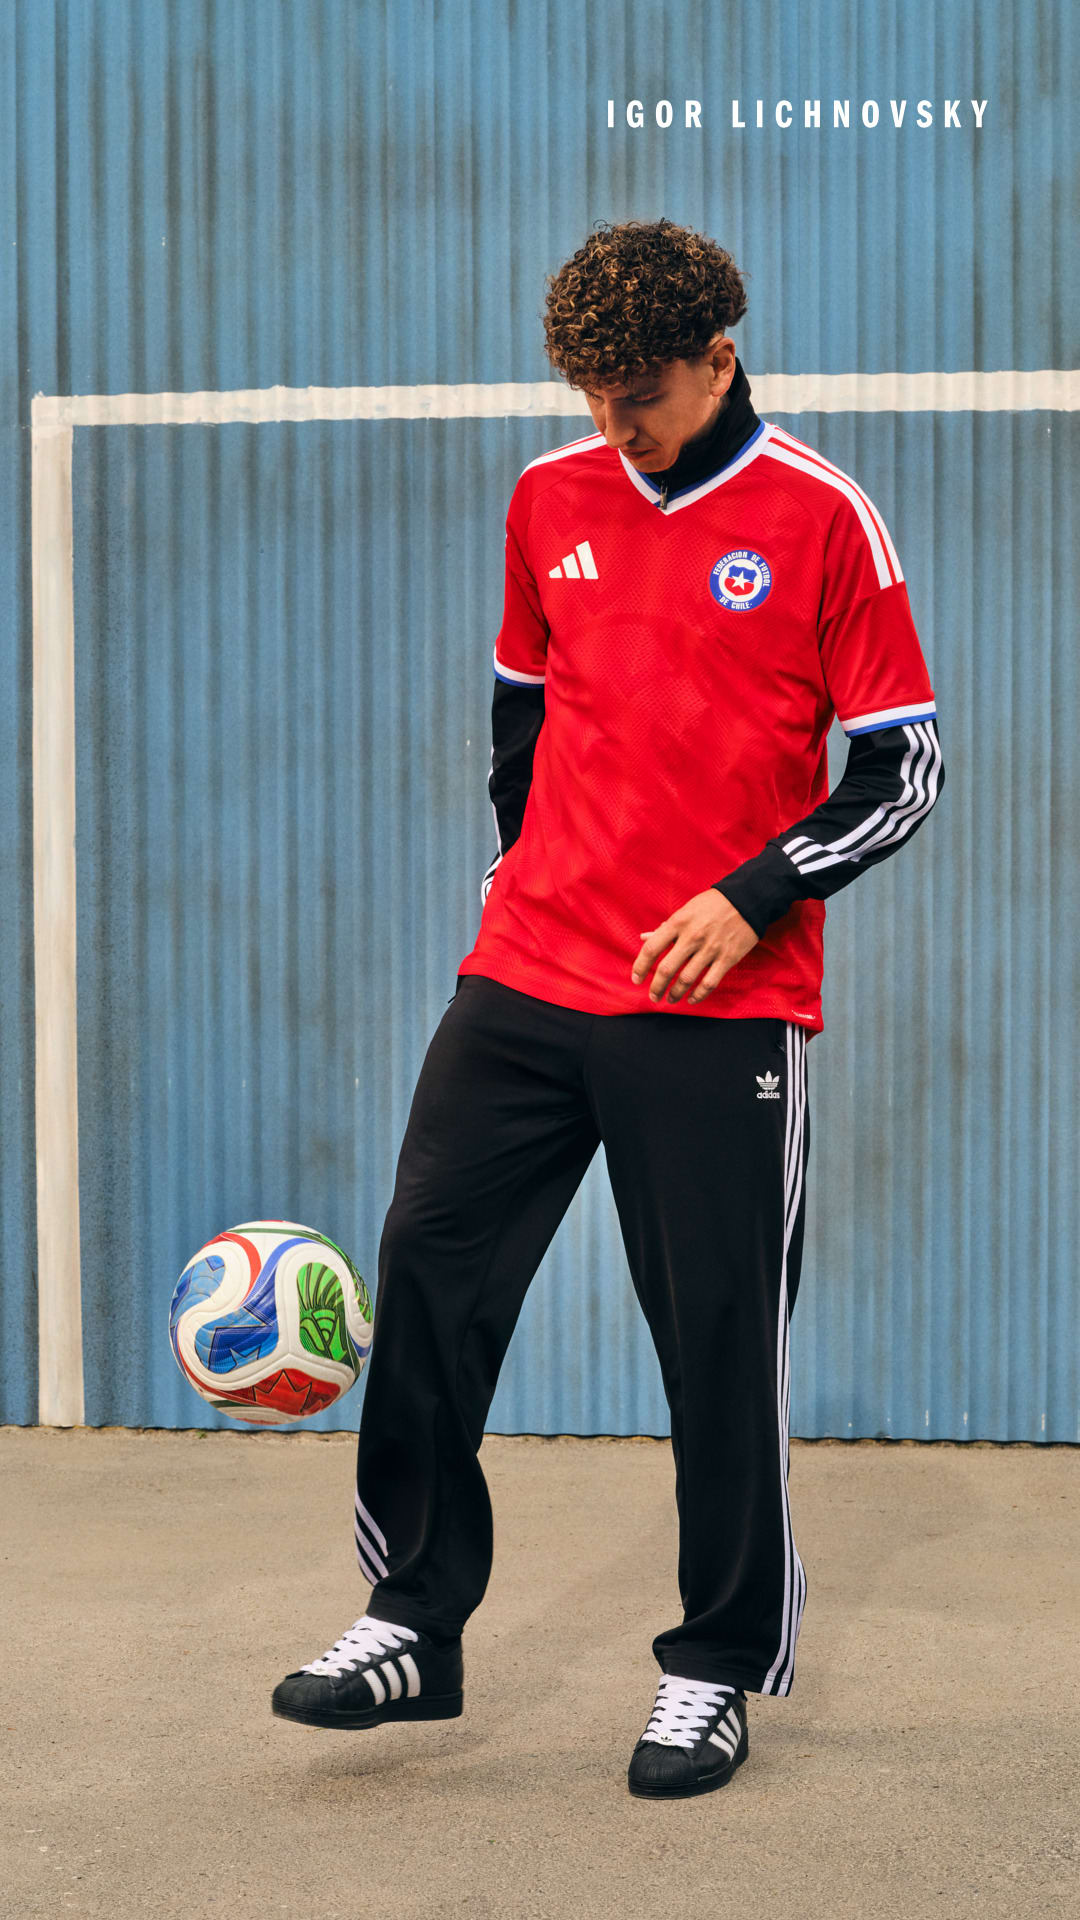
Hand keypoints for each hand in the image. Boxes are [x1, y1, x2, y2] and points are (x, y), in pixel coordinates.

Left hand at [631, 888, 759, 1004]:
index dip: (640, 967)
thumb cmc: (712, 905)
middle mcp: (692, 937)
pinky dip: (698, 995)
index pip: (652, 949)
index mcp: (678, 922)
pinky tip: (692, 999)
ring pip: (687, 979)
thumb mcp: (686, 910)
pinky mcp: (727, 958)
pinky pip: (709, 983)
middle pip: (667, 969)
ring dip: (675, 994)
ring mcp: (710, 949)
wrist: (747, 900)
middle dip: (657, 987)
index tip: (636, 979)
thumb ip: (666, 927)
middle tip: (653, 996)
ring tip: (671, 999)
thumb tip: (644, 938)